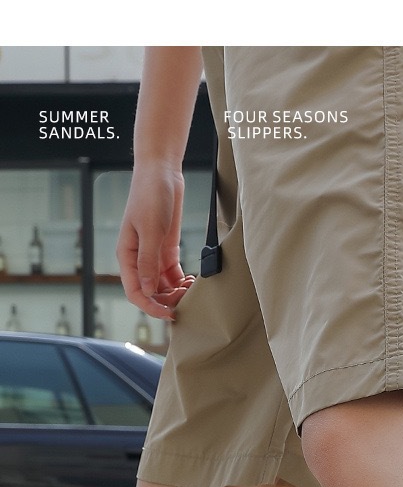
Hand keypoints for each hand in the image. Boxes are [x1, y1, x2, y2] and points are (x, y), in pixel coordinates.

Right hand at [116, 160, 194, 320]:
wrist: (161, 173)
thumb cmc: (150, 196)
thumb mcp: (151, 229)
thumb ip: (148, 261)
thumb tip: (149, 291)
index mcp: (126, 256)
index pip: (135, 292)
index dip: (151, 307)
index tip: (170, 314)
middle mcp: (138, 260)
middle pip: (150, 293)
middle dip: (167, 300)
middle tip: (187, 297)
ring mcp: (152, 255)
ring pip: (163, 286)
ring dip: (176, 292)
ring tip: (192, 287)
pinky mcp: (166, 249)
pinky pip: (172, 274)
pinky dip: (182, 281)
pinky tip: (192, 280)